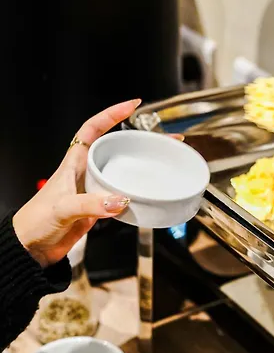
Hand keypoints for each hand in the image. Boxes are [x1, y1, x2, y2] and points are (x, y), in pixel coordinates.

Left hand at [13, 101, 183, 267]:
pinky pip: (123, 194)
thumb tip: (120, 200)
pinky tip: (148, 195)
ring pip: (122, 170)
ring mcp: (94, 189)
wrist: (33, 247)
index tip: (132, 105)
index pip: (93, 129)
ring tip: (162, 161)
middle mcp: (86, 172)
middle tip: (161, 137)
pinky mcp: (100, 207)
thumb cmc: (36, 221)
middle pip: (115, 147)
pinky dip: (136, 193)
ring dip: (141, 166)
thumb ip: (90, 204)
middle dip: (138, 138)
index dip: (111, 114)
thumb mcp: (62, 208)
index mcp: (74, 162)